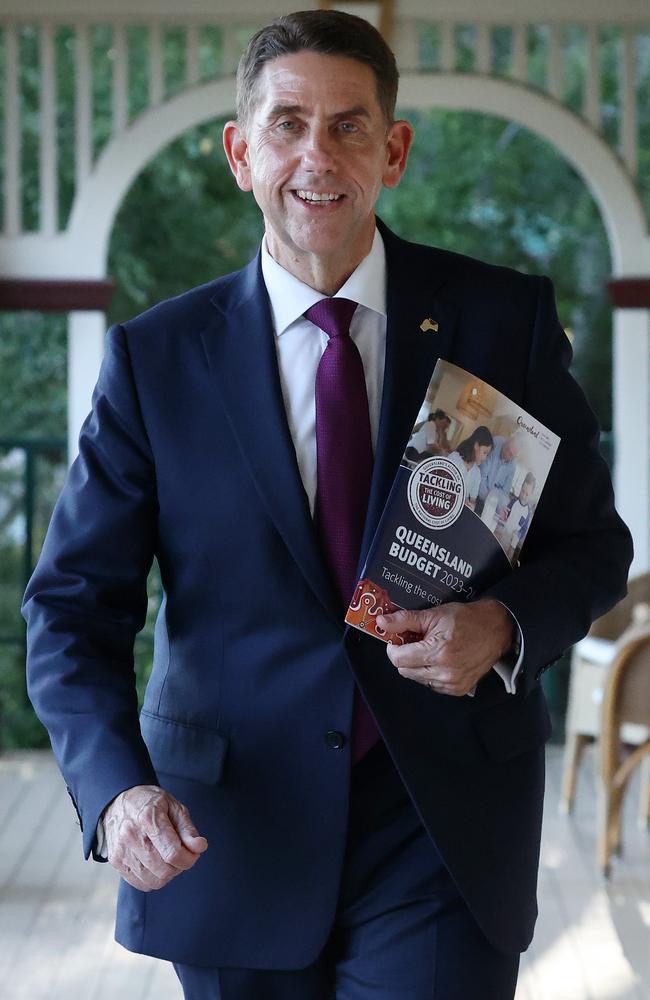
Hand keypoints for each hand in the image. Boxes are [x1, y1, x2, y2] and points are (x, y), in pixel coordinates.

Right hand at [103, 784, 207, 891]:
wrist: (119, 802)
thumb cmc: (150, 803)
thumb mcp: (174, 806)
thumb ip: (188, 829)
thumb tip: (199, 847)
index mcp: (148, 818)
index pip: (173, 853)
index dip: (189, 858)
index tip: (194, 852)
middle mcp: (131, 836)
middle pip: (164, 871)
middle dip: (179, 866)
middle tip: (181, 853)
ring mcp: (121, 851)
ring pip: (154, 881)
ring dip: (167, 873)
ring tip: (166, 856)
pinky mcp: (116, 862)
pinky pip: (141, 884)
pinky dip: (153, 878)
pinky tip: (155, 862)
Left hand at [377, 599, 513, 696]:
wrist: (495, 630)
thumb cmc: (467, 620)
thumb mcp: (434, 615)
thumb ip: (404, 620)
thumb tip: (382, 622)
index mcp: (437, 652)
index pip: (398, 659)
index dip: (394, 648)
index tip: (398, 639)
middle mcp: (445, 672)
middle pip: (405, 670)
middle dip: (406, 655)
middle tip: (417, 641)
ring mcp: (452, 684)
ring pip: (417, 679)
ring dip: (418, 665)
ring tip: (431, 649)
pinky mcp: (458, 690)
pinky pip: (431, 685)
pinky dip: (430, 673)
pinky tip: (440, 659)